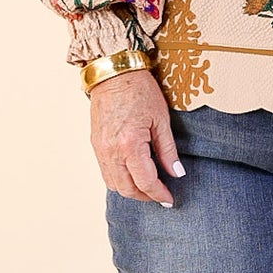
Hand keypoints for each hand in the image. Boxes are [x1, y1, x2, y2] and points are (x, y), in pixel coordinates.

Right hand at [88, 69, 185, 203]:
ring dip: (131, 190)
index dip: (159, 194)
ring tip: (148, 187)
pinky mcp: (96, 145)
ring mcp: (100, 149)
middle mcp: (111, 151)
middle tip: (160, 196)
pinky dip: (119, 180)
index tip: (169, 199)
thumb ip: (168, 150)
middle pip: (127, 189)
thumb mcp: (161, 120)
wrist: (114, 73)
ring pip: (114, 184)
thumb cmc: (139, 90)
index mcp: (130, 144)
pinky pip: (106, 172)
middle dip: (145, 197)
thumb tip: (176, 173)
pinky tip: (133, 174)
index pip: (145, 182)